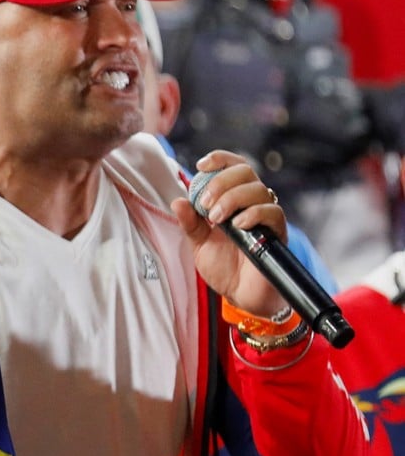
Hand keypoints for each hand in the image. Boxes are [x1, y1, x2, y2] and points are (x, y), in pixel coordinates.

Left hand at [170, 151, 288, 315]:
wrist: (240, 295)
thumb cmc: (222, 267)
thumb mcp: (198, 243)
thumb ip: (189, 222)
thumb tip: (177, 201)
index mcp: (232, 200)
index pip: (233, 167)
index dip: (220, 160)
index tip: (201, 165)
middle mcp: (251, 203)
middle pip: (246, 171)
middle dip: (222, 182)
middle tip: (206, 203)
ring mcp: (265, 217)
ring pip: (259, 189)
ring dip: (233, 199)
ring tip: (217, 219)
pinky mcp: (277, 233)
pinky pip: (273, 212)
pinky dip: (253, 213)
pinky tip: (238, 225)